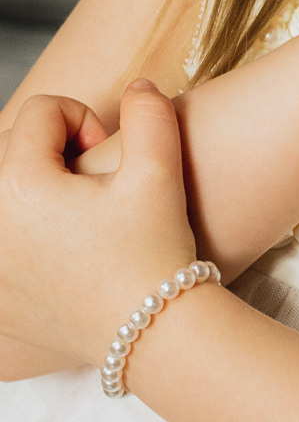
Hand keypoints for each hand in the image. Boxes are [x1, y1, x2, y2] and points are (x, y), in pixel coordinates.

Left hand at [0, 81, 196, 369]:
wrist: (152, 334)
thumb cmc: (155, 252)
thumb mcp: (160, 171)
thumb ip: (150, 113)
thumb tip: (139, 87)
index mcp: (20, 184)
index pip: (43, 113)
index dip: (85, 121)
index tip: (113, 156)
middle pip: (9, 149)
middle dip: (51, 151)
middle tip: (94, 183)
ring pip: (3, 193)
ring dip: (30, 189)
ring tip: (74, 213)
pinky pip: (2, 244)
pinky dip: (17, 239)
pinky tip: (54, 252)